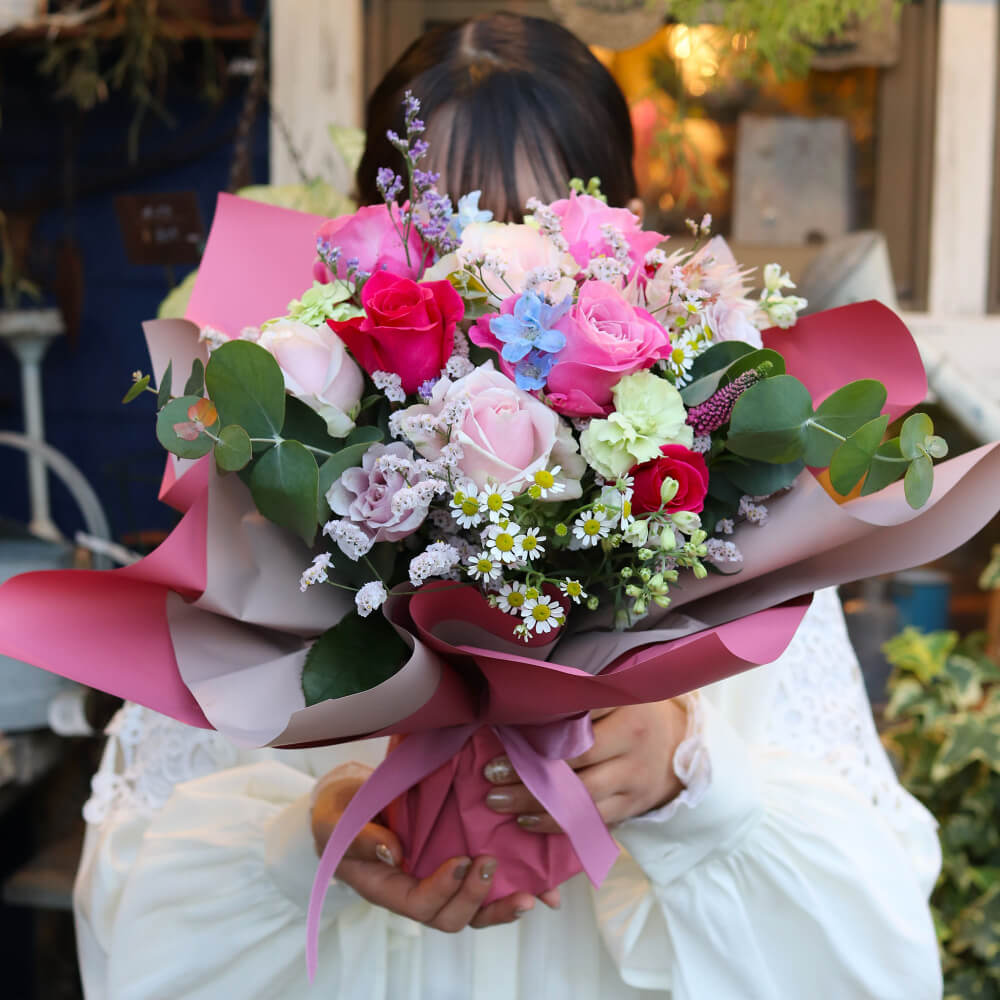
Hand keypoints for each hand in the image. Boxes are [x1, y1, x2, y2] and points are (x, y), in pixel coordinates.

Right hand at [311, 765, 546, 929]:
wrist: (350, 798)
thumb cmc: (338, 810)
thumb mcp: (337, 820)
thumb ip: (360, 837)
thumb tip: (393, 852)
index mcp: (387, 885)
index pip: (418, 904)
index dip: (442, 889)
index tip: (460, 860)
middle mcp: (416, 890)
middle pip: (451, 917)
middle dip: (476, 898)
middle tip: (491, 863)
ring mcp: (439, 879)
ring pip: (475, 909)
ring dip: (504, 905)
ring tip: (534, 895)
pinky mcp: (456, 861)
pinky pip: (485, 885)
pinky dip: (514, 888)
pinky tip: (543, 886)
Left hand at [483, 700, 687, 832]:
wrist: (680, 741)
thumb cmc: (631, 711)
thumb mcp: (614, 694)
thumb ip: (577, 699)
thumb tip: (521, 704)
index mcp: (625, 707)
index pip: (576, 719)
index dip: (538, 728)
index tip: (502, 734)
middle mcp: (633, 743)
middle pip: (574, 762)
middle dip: (528, 770)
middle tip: (490, 774)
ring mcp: (635, 778)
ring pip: (580, 797)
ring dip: (535, 802)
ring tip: (498, 802)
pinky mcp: (633, 806)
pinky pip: (591, 821)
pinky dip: (556, 823)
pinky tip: (526, 822)